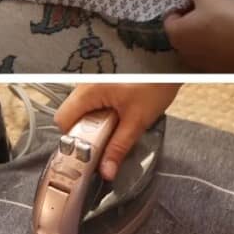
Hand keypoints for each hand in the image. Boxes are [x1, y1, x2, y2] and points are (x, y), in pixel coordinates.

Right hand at [55, 84, 179, 179]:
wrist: (170, 63)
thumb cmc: (157, 83)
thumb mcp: (137, 120)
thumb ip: (119, 147)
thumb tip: (106, 170)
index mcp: (88, 90)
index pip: (63, 121)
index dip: (75, 140)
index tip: (92, 151)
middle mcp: (85, 82)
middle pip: (72, 116)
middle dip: (88, 132)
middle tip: (110, 136)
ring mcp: (93, 79)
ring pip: (83, 109)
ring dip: (96, 122)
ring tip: (119, 122)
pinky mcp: (102, 79)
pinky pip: (93, 100)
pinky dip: (102, 111)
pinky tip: (120, 112)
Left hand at [164, 0, 233, 70]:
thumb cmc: (228, 16)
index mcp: (176, 34)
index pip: (170, 17)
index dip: (181, 5)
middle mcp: (185, 53)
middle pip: (184, 32)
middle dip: (193, 20)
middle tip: (210, 7)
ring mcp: (203, 64)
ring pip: (200, 44)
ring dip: (207, 33)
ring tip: (225, 20)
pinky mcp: (221, 69)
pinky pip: (216, 54)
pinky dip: (221, 44)